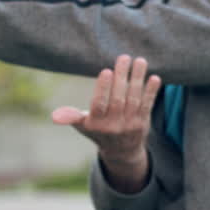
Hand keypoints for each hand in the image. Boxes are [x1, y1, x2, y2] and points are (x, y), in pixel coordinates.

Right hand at [51, 55, 161, 192]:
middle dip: (122, 77)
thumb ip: (71, 117)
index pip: (99, 104)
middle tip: (124, 57)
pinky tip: (154, 78)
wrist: (121, 151)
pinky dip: (151, 92)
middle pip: (118, 98)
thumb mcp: (82, 125)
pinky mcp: (143, 122)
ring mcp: (129, 124)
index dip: (103, 88)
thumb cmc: (97, 130)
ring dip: (138, 79)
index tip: (107, 70)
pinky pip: (147, 105)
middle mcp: (113, 125)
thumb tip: (54, 116)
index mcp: (96, 124)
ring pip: (134, 99)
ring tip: (140, 61)